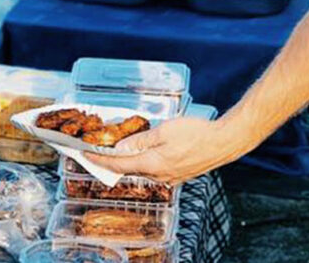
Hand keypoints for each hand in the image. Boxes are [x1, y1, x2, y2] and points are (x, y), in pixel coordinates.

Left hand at [85, 117, 242, 184]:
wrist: (223, 142)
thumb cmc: (196, 133)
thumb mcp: (165, 131)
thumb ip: (141, 140)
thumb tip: (121, 148)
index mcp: (153, 164)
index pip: (120, 164)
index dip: (101, 160)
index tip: (86, 156)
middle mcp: (159, 175)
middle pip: (130, 169)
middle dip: (113, 160)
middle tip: (99, 151)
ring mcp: (170, 177)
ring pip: (143, 170)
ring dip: (130, 160)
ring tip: (120, 149)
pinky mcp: (179, 175)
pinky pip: (155, 170)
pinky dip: (145, 162)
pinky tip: (145, 152)